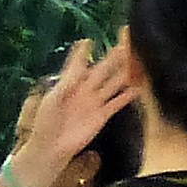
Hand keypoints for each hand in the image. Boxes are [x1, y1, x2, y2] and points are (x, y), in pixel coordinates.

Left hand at [14, 37, 142, 186]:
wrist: (51, 146)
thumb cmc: (46, 121)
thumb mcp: (54, 97)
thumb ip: (69, 80)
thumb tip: (79, 63)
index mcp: (71, 83)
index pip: (79, 63)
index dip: (84, 52)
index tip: (90, 39)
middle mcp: (86, 89)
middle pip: (104, 70)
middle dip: (115, 57)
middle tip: (128, 43)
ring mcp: (96, 101)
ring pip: (114, 83)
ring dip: (126, 72)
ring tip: (140, 60)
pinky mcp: (103, 114)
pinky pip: (118, 101)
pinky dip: (129, 94)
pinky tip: (140, 86)